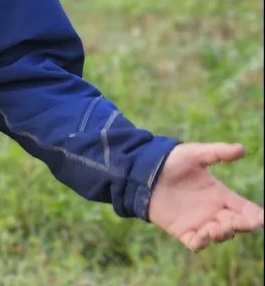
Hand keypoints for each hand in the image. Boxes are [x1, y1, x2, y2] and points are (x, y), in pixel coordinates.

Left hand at [148, 142, 264, 250]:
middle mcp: (213, 210)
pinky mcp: (182, 231)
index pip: (245, 209)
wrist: (141, 172)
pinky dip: (202, 243)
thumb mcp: (194, 154)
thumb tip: (241, 149)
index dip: (255, 216)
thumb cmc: (170, 161)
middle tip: (239, 222)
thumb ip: (217, 153)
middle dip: (241, 225)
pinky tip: (202, 235)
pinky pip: (196, 243)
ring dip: (222, 233)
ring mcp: (198, 222)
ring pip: (219, 235)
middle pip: (236, 224)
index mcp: (220, 194)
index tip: (261, 219)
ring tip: (216, 227)